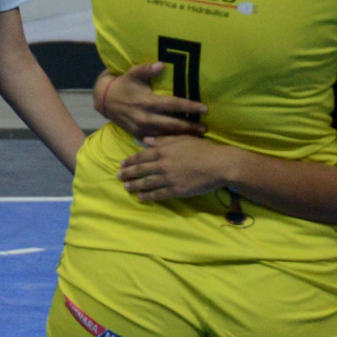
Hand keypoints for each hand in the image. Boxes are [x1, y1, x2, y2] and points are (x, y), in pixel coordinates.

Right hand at [101, 62, 206, 137]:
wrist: (106, 101)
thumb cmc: (125, 84)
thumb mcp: (133, 73)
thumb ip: (147, 69)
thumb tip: (161, 64)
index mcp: (147, 102)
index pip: (172, 105)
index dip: (189, 107)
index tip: (204, 109)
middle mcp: (145, 117)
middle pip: (172, 124)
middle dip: (189, 127)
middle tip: (205, 128)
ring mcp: (141, 128)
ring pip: (165, 135)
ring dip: (182, 136)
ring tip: (198, 136)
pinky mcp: (139, 135)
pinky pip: (157, 140)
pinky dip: (170, 141)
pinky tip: (181, 142)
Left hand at [118, 135, 234, 201]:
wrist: (219, 164)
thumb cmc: (202, 149)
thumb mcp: (181, 139)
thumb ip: (162, 140)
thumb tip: (146, 140)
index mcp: (163, 151)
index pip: (141, 157)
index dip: (130, 161)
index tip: (121, 164)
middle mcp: (162, 165)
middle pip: (140, 170)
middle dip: (127, 173)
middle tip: (118, 176)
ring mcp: (168, 179)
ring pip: (146, 183)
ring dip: (134, 185)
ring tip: (126, 187)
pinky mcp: (176, 190)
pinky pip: (158, 194)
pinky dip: (147, 196)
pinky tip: (140, 197)